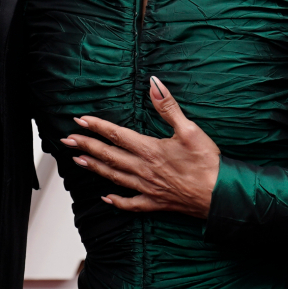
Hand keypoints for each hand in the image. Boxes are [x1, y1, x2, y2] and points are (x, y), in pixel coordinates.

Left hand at [62, 76, 220, 217]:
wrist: (219, 195)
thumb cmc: (207, 163)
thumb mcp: (190, 129)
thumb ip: (168, 107)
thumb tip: (154, 84)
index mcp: (150, 150)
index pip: (117, 135)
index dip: (97, 126)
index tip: (80, 120)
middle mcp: (144, 169)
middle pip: (109, 156)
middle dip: (86, 146)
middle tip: (68, 141)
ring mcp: (147, 188)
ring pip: (114, 177)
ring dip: (94, 168)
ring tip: (77, 161)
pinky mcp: (155, 203)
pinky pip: (131, 204)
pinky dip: (116, 201)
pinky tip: (106, 198)